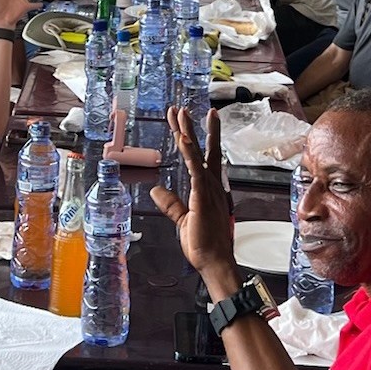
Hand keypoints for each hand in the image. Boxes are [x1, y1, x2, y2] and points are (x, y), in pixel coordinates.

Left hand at [152, 107, 237, 282]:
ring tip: (181, 114)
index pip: (199, 157)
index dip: (193, 138)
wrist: (214, 260)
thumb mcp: (182, 218)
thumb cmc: (204, 243)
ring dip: (189, 132)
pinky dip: (189, 153)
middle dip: (191, 128)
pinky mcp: (202, 196)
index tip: (184, 123)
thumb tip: (156, 190)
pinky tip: (183, 139)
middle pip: (200, 149)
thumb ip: (170, 203)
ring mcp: (208, 188)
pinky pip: (195, 169)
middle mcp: (210, 184)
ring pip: (197, 154)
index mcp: (207, 188)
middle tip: (182, 109)